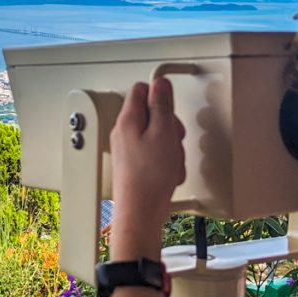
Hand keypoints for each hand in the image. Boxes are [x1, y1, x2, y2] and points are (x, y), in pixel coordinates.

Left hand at [109, 78, 185, 256]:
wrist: (141, 212)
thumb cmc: (149, 178)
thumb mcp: (163, 133)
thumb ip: (162, 105)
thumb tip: (160, 84)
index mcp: (128, 120)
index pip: (142, 89)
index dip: (160, 94)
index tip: (172, 106)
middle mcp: (124, 132)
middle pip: (152, 113)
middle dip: (169, 124)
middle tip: (173, 138)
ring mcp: (129, 149)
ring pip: (158, 135)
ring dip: (171, 146)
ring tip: (170, 160)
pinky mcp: (136, 164)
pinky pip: (157, 154)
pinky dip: (166, 161)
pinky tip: (168, 173)